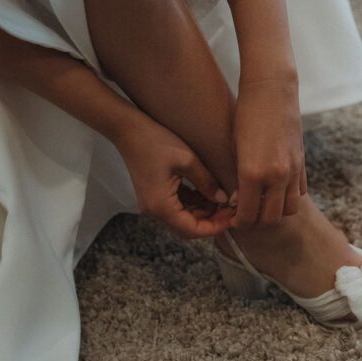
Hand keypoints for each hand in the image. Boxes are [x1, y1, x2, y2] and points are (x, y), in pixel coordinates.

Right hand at [114, 114, 232, 238]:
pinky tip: (206, 193)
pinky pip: (176, 208)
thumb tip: (223, 199)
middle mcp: (154, 211)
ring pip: (182, 219)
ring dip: (202, 213)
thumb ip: (206, 183)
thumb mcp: (187, 160)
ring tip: (221, 199)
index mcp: (161, 206)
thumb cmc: (155, 141)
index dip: (215, 227)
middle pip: (187, 228)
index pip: (192, 230)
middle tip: (230, 209)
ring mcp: (152, 204)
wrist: (129, 130)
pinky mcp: (153, 196)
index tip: (232, 218)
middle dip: (210, 221)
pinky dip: (192, 204)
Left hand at [231, 76, 307, 227]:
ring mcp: (292, 170)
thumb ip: (237, 177)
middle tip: (247, 216)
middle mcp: (275, 175)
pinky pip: (299, 192)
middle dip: (257, 221)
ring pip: (289, 209)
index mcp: (252, 173)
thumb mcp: (234, 147)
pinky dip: (288, 196)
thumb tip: (237, 201)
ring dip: (276, 211)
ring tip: (263, 205)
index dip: (239, 222)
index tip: (233, 220)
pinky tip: (276, 190)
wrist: (272, 90)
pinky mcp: (302, 162)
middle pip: (271, 218)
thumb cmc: (245, 115)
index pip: (248, 214)